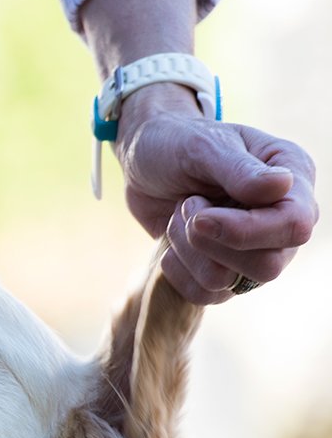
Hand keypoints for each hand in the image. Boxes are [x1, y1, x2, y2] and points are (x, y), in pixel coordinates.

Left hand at [114, 85, 317, 303]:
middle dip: (211, 242)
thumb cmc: (177, 143)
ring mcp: (253, 251)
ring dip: (188, 249)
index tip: (199, 216)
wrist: (144, 161)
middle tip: (187, 205)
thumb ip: (240, 169)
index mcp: (293, 181)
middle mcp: (280, 222)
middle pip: (266, 266)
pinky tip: (170, 241)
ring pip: (227, 283)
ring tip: (180, 213)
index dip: (246, 231)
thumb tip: (282, 187)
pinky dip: (177, 270)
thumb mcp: (203, 146)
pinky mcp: (222, 271)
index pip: (294, 226)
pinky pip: (204, 294)